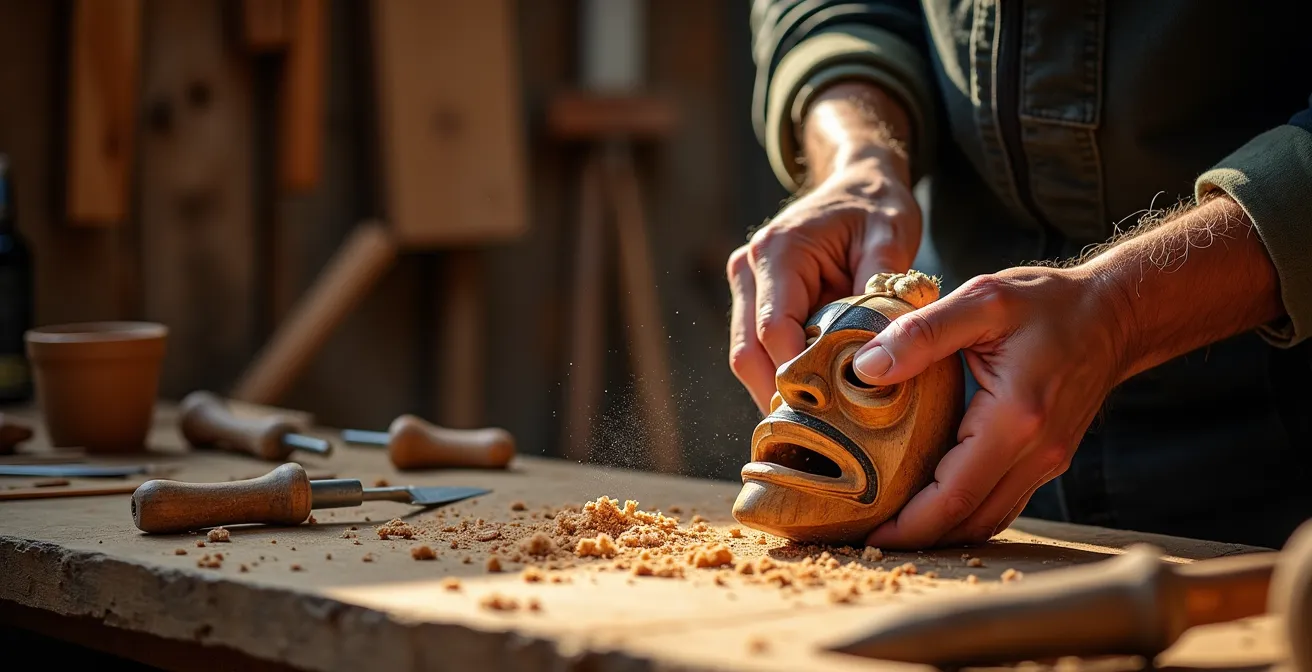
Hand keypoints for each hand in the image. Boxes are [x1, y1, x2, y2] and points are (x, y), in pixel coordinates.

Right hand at [726, 158, 921, 412]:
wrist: (856, 183)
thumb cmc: (876, 206)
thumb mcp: (892, 234)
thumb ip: (886, 286)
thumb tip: (886, 345)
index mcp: (778, 251)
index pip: (773, 329)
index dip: (794, 375)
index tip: (828, 412)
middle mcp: (749, 268)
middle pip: (748, 352)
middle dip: (777, 396)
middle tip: (817, 438)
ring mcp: (746, 285)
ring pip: (746, 357)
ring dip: (774, 391)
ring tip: (813, 430)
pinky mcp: (753, 300)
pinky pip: (757, 349)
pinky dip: (778, 377)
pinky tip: (809, 403)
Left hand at [852, 267, 1130, 548]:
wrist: (1115, 314)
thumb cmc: (1050, 303)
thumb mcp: (982, 301)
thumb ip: (922, 333)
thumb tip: (867, 368)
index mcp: (1016, 419)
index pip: (954, 495)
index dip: (908, 524)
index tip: (866, 532)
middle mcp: (1036, 453)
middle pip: (969, 521)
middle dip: (916, 538)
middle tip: (864, 536)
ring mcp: (1047, 461)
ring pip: (987, 519)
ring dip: (940, 531)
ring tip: (889, 526)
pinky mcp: (1047, 459)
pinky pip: (1001, 502)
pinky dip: (964, 513)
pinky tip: (928, 503)